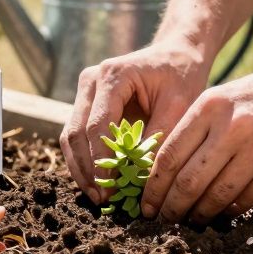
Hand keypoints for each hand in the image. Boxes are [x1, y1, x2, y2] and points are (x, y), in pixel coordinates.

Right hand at [60, 41, 210, 203]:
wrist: (176, 54)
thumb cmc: (181, 76)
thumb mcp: (179, 106)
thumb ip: (158, 138)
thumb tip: (141, 179)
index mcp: (112, 75)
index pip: (98, 125)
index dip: (102, 160)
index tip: (111, 189)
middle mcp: (91, 81)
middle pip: (77, 132)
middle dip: (88, 170)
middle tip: (103, 199)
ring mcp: (85, 91)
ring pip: (71, 136)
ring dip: (82, 169)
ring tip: (99, 197)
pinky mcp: (87, 103)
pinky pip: (78, 136)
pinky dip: (85, 160)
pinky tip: (99, 183)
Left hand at [140, 58, 252, 223]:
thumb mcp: (221, 98)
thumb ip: (194, 129)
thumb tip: (163, 175)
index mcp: (210, 105)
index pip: (170, 155)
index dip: (154, 186)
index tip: (146, 204)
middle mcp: (234, 125)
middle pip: (190, 180)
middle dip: (172, 207)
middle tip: (162, 220)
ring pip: (218, 194)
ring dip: (199, 214)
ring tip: (190, 221)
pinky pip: (247, 198)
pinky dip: (230, 210)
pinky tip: (221, 213)